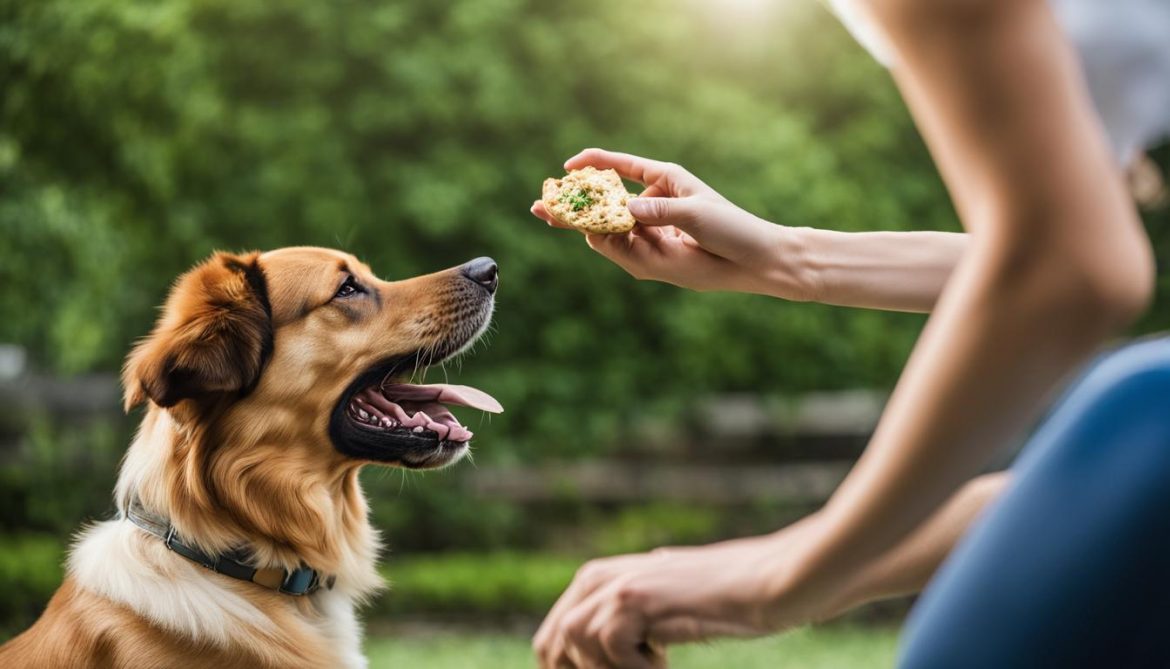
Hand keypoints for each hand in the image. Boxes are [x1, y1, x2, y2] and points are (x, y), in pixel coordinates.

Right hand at [531, 149, 809, 297]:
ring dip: (583, 227)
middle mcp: (650, 205)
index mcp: (662, 181)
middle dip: (572, 204)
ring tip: (556, 219)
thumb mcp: (695, 213)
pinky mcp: (650, 258)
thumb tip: (625, 211)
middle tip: (540, 206)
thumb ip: (659, 212)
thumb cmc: (731, 228)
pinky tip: (596, 238)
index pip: (619, 166)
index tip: (567, 168)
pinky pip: (620, 251)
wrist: (753, 262)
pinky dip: (609, 246)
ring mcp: (648, 233)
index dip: (591, 164)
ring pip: (607, 230)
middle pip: (603, 202)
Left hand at [533, 525, 836, 668]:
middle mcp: (596, 578)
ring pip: (576, 647)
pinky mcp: (633, 598)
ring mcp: (614, 586)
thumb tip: (588, 657)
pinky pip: (608, 649)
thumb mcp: (661, 609)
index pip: (550, 640)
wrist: (769, 583)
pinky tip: (665, 661)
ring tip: (658, 661)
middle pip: (551, 645)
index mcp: (596, 580)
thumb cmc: (724, 602)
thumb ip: (625, 621)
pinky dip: (638, 667)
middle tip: (645, 666)